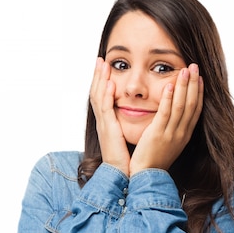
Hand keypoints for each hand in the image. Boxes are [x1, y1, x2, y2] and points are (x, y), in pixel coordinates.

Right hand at [90, 57, 130, 175]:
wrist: (121, 173)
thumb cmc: (126, 157)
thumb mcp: (125, 136)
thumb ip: (127, 123)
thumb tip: (137, 114)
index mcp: (107, 122)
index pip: (103, 97)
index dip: (102, 82)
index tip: (106, 67)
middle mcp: (103, 121)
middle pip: (97, 92)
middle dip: (98, 75)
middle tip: (100, 59)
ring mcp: (104, 124)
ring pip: (98, 97)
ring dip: (100, 80)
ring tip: (102, 64)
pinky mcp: (108, 130)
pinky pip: (106, 109)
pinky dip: (107, 96)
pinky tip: (110, 85)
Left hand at [129, 63, 202, 175]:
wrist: (147, 175)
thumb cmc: (154, 160)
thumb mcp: (169, 143)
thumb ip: (173, 129)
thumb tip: (174, 116)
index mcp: (184, 135)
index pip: (196, 110)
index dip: (199, 93)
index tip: (200, 78)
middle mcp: (181, 133)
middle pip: (191, 104)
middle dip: (194, 84)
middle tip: (195, 66)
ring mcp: (171, 134)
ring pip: (181, 106)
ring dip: (184, 86)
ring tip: (185, 70)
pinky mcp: (158, 135)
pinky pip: (165, 113)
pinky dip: (168, 98)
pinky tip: (169, 85)